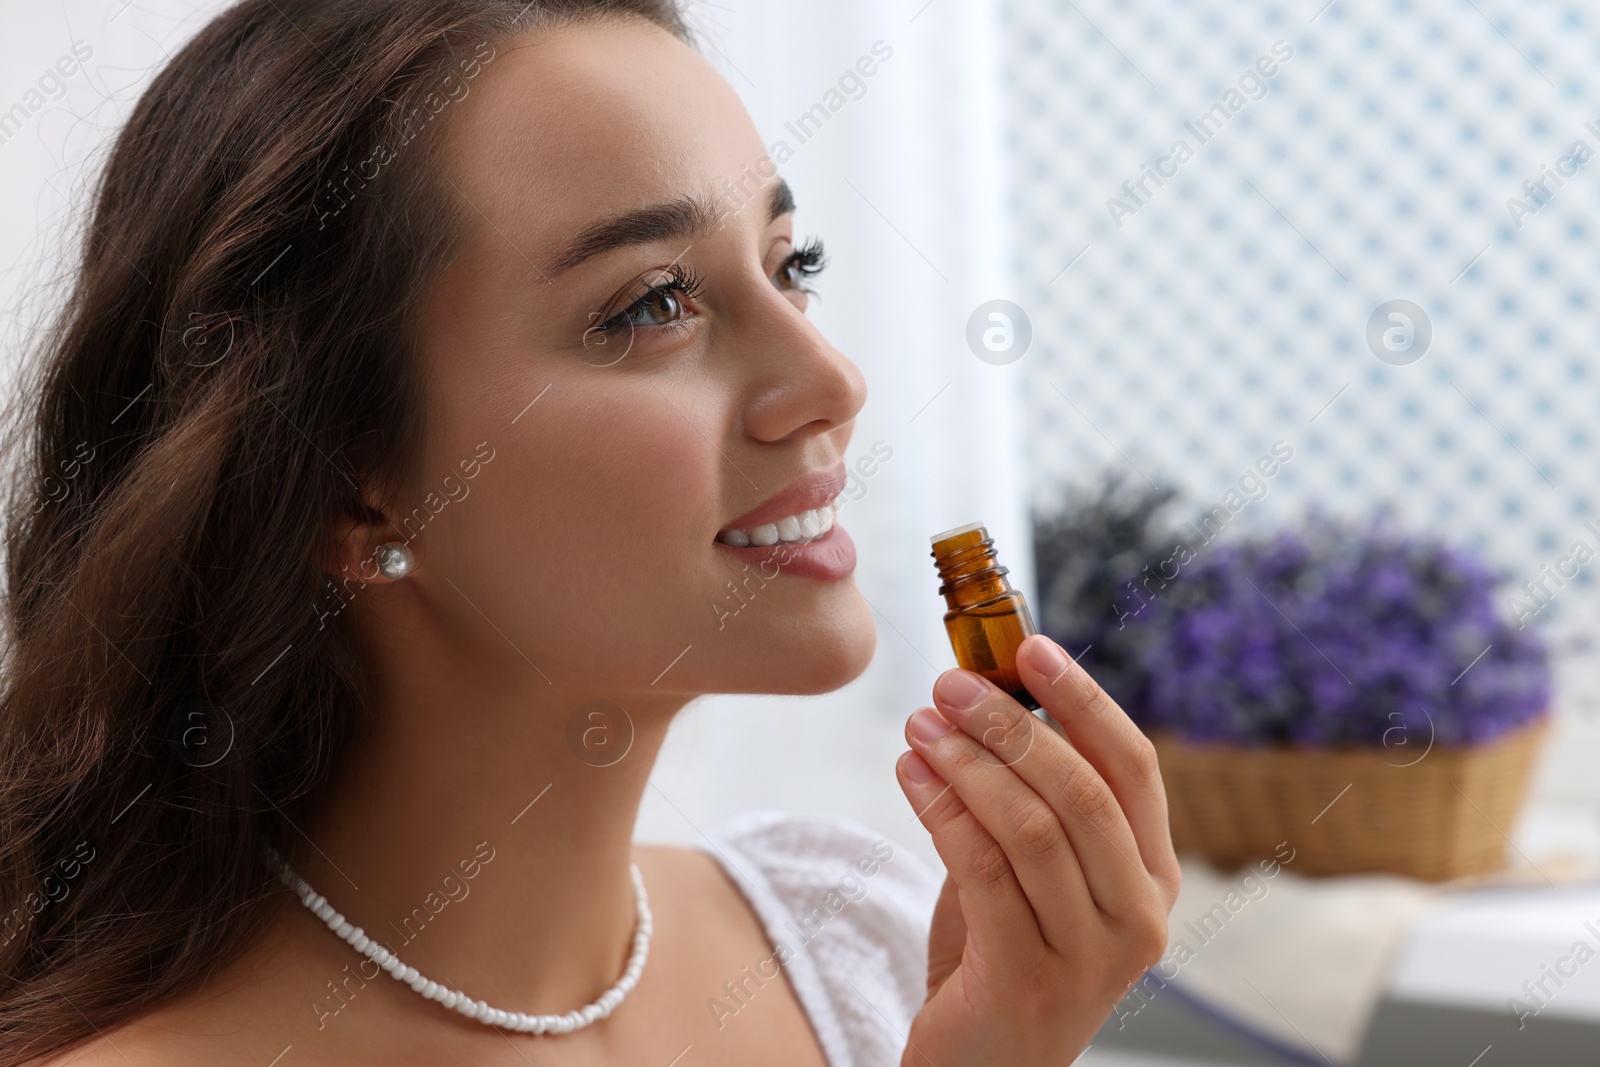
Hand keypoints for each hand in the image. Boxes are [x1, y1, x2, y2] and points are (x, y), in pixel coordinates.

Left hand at [894, 633, 1180, 1065]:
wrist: (981, 1064)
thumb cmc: (1000, 952)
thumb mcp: (1030, 869)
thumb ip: (1024, 797)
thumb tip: (982, 690)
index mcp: (1153, 876)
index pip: (1133, 766)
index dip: (1083, 699)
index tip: (1028, 645)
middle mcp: (1141, 916)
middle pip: (1082, 791)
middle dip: (1011, 725)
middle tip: (948, 686)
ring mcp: (1094, 957)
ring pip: (1031, 828)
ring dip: (967, 764)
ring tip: (919, 726)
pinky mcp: (1032, 981)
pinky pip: (984, 872)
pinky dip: (942, 811)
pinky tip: (911, 775)